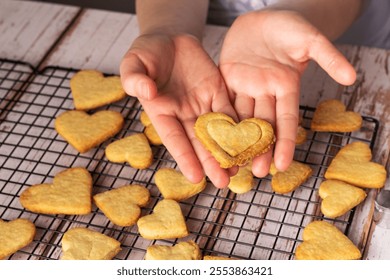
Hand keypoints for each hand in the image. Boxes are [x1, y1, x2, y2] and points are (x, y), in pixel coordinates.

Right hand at [120, 33, 237, 187]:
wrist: (168, 38)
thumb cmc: (146, 53)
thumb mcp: (133, 63)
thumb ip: (135, 78)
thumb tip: (146, 92)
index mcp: (161, 112)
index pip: (174, 138)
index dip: (184, 157)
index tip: (195, 177)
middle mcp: (183, 114)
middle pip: (199, 141)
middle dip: (211, 162)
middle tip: (224, 182)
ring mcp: (202, 104)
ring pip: (217, 131)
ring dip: (227, 150)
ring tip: (239, 169)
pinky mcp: (217, 92)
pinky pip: (229, 111)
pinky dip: (239, 126)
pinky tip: (249, 141)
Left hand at [219, 9, 355, 176]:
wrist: (261, 17)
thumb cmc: (288, 25)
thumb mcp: (310, 39)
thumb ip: (328, 57)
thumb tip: (351, 78)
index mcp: (286, 87)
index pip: (287, 120)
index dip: (285, 142)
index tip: (282, 165)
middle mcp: (266, 92)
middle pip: (263, 125)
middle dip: (260, 149)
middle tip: (256, 172)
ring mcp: (246, 87)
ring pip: (242, 118)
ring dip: (238, 140)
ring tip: (233, 163)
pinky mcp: (228, 80)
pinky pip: (223, 101)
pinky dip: (219, 118)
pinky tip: (214, 136)